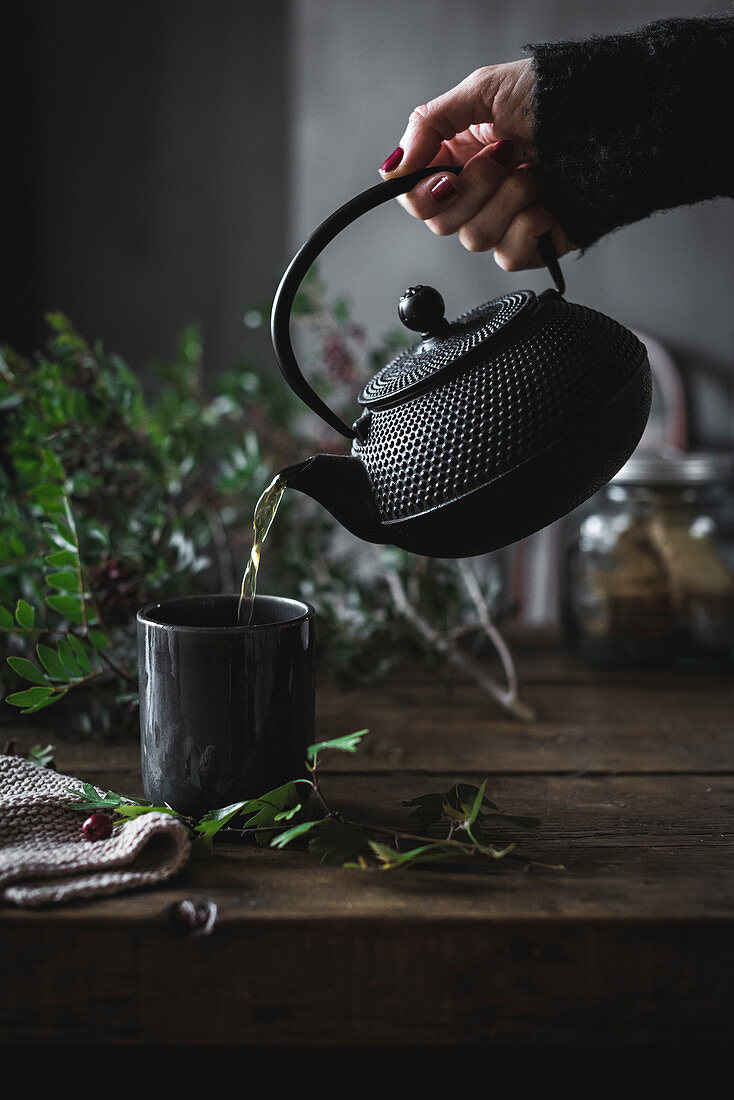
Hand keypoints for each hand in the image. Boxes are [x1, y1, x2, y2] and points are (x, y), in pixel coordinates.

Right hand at [379, 60, 574, 269]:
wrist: (617, 120)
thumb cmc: (558, 97)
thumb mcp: (484, 90)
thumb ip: (428, 124)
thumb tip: (392, 167)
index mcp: (457, 156)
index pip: (414, 196)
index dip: (422, 194)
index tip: (445, 176)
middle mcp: (476, 192)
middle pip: (440, 222)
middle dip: (474, 188)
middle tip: (505, 156)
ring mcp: (504, 219)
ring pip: (474, 239)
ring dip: (507, 200)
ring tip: (536, 171)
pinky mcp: (532, 243)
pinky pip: (507, 256)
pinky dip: (528, 227)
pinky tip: (547, 202)